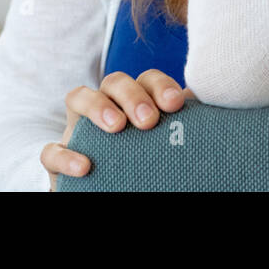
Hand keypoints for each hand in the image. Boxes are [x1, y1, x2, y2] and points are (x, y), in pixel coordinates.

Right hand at [41, 69, 194, 190]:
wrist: (117, 190)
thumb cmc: (150, 162)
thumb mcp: (167, 144)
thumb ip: (186, 127)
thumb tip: (218, 114)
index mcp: (136, 100)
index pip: (146, 79)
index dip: (160, 85)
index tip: (175, 105)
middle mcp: (106, 106)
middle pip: (114, 81)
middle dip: (132, 95)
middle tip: (148, 121)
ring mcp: (78, 129)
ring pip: (78, 96)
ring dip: (98, 106)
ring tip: (117, 127)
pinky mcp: (58, 158)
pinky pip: (50, 150)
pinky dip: (64, 155)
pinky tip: (85, 166)